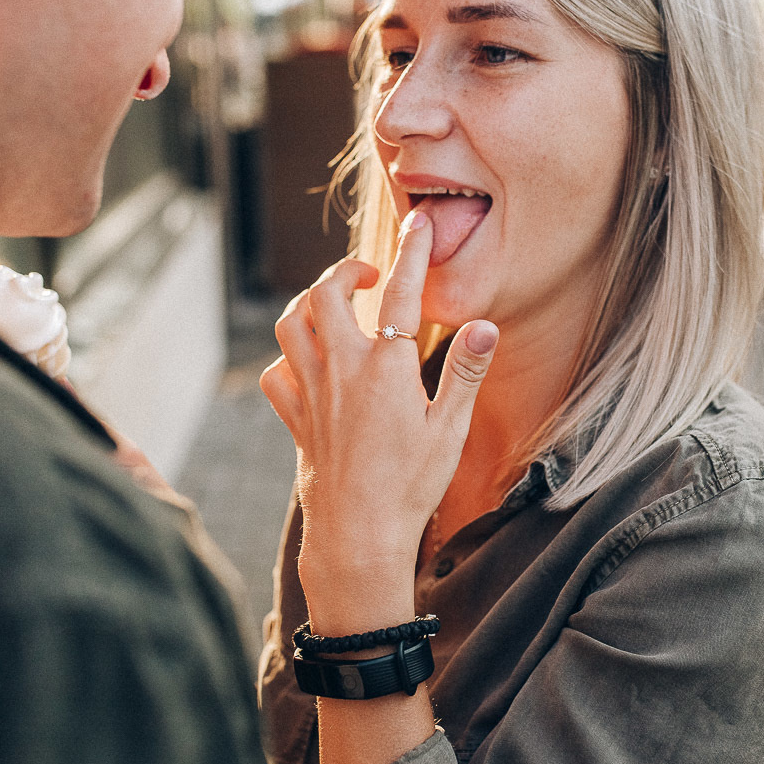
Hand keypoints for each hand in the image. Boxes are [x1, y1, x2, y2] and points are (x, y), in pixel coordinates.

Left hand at [259, 211, 497, 630]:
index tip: (419, 224)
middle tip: (368, 275)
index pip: (401, 294)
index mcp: (386, 369)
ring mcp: (313, 394)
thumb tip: (485, 326)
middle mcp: (343, 371)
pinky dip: (289, 359)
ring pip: (292, 326)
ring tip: (335, 305)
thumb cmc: (410, 489)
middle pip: (326, 296)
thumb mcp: (449, 431)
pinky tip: (309, 364)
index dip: (412, 253)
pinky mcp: (297, 420)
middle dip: (344, 271)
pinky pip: (278, 374)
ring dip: (310, 304)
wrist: (358, 539)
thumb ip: (464, 372)